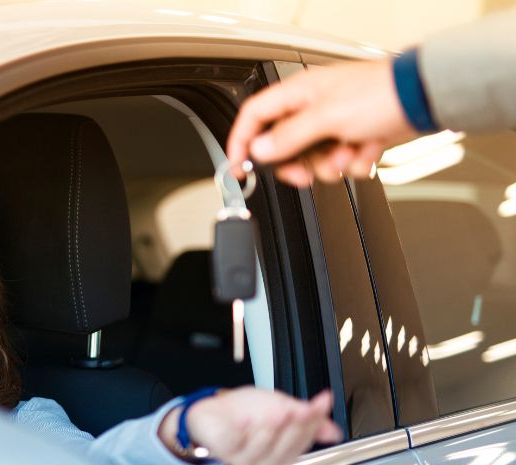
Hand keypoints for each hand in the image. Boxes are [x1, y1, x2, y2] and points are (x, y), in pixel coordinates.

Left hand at [162, 387, 342, 464]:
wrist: (213, 411)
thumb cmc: (246, 412)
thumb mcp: (282, 407)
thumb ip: (306, 417)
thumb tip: (334, 430)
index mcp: (282, 452)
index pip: (303, 443)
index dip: (313, 424)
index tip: (320, 404)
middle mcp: (264, 460)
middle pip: (285, 451)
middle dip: (295, 429)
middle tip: (301, 409)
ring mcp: (243, 458)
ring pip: (262, 452)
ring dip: (271, 431)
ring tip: (278, 413)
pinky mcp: (222, 451)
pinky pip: (233, 444)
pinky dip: (240, 432)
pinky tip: (246, 421)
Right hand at [225, 59, 418, 186]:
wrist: (424, 99)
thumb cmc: (381, 94)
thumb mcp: (326, 117)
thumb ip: (288, 136)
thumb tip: (260, 150)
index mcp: (299, 94)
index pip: (254, 116)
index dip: (241, 141)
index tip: (239, 166)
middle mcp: (313, 108)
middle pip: (283, 146)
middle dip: (297, 164)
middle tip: (305, 172)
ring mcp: (334, 123)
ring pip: (313, 158)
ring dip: (331, 164)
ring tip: (350, 152)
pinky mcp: (354, 137)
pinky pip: (340, 162)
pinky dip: (354, 161)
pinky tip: (367, 148)